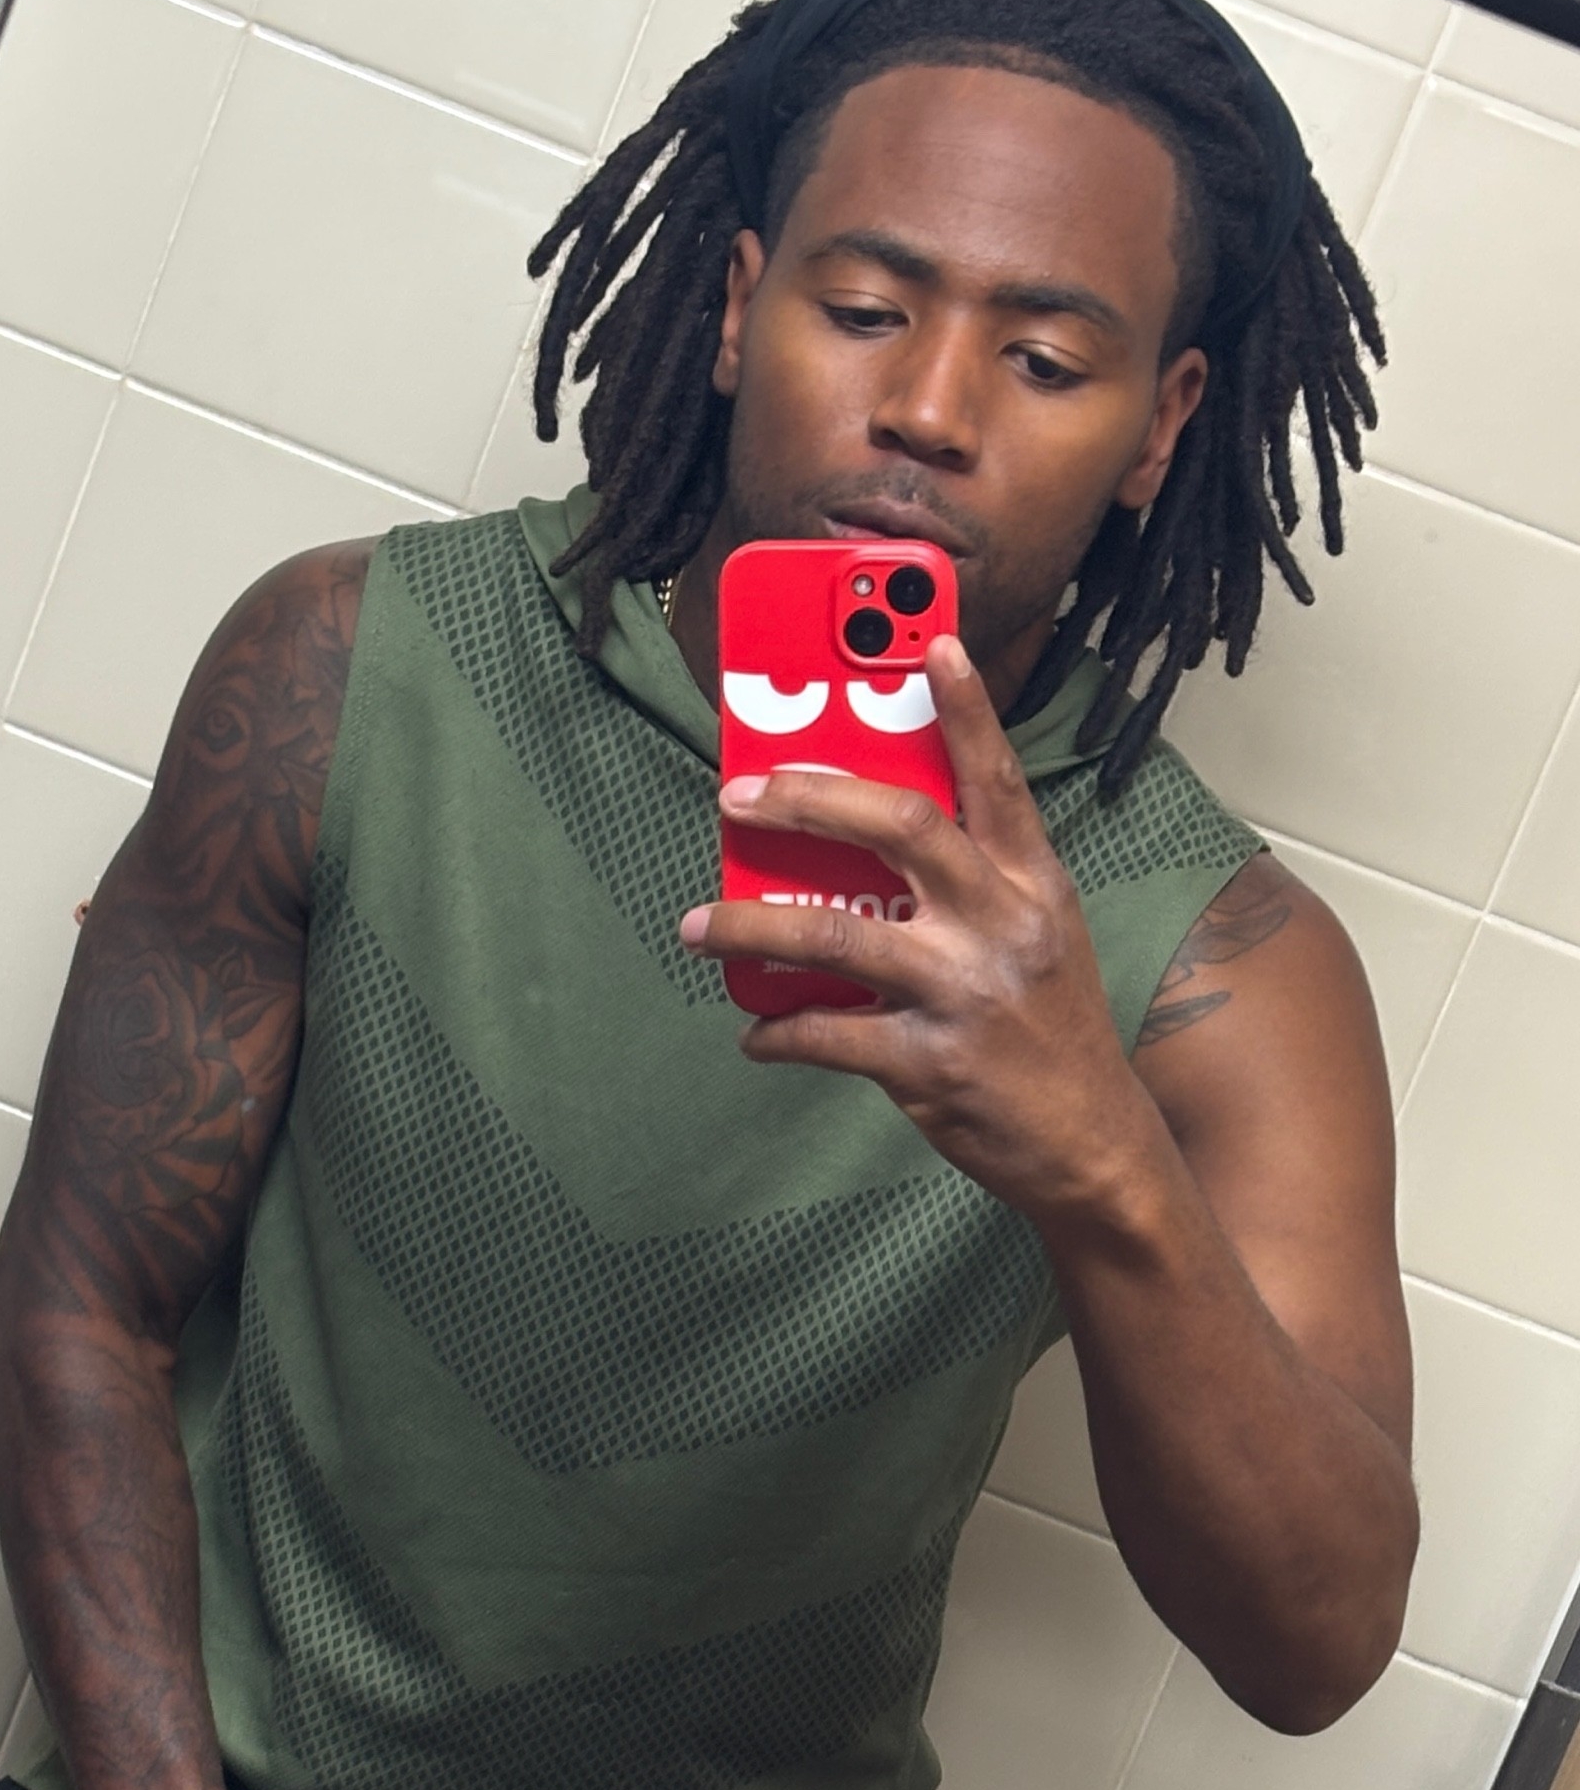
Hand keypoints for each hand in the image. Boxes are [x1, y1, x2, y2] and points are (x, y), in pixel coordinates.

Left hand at [680, 635, 1152, 1223]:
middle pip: (902, 828)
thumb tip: (857, 845)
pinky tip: (754, 1032)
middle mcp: (1003, 923)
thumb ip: (970, 885)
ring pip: (837, 935)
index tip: (933, 642)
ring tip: (696, 925)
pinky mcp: (932, 1063)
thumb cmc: (1048, 1030)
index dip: (966, 708)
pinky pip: (827, 1034)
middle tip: (738, 794)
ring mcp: (967, 993)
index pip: (998, 778)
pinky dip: (777, 1031)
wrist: (1093, 1147)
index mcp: (1032, 883)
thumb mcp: (1036, 938)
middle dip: (809, 799)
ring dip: (750, 925)